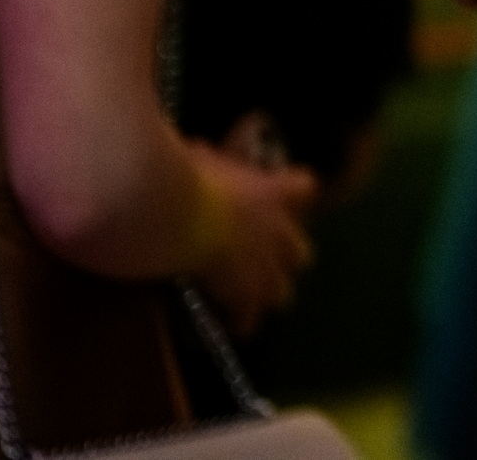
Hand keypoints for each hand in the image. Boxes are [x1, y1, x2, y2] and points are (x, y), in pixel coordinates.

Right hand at [188, 144, 316, 336]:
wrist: (172, 214)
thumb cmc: (183, 179)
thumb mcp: (199, 159)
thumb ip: (206, 159)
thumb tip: (195, 150)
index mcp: (271, 192)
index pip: (304, 187)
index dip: (295, 192)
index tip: (283, 194)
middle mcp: (276, 231)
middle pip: (300, 253)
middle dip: (285, 260)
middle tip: (263, 262)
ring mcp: (263, 266)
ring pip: (281, 292)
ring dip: (266, 295)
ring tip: (247, 302)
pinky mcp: (242, 294)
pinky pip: (248, 318)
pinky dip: (240, 322)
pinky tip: (228, 326)